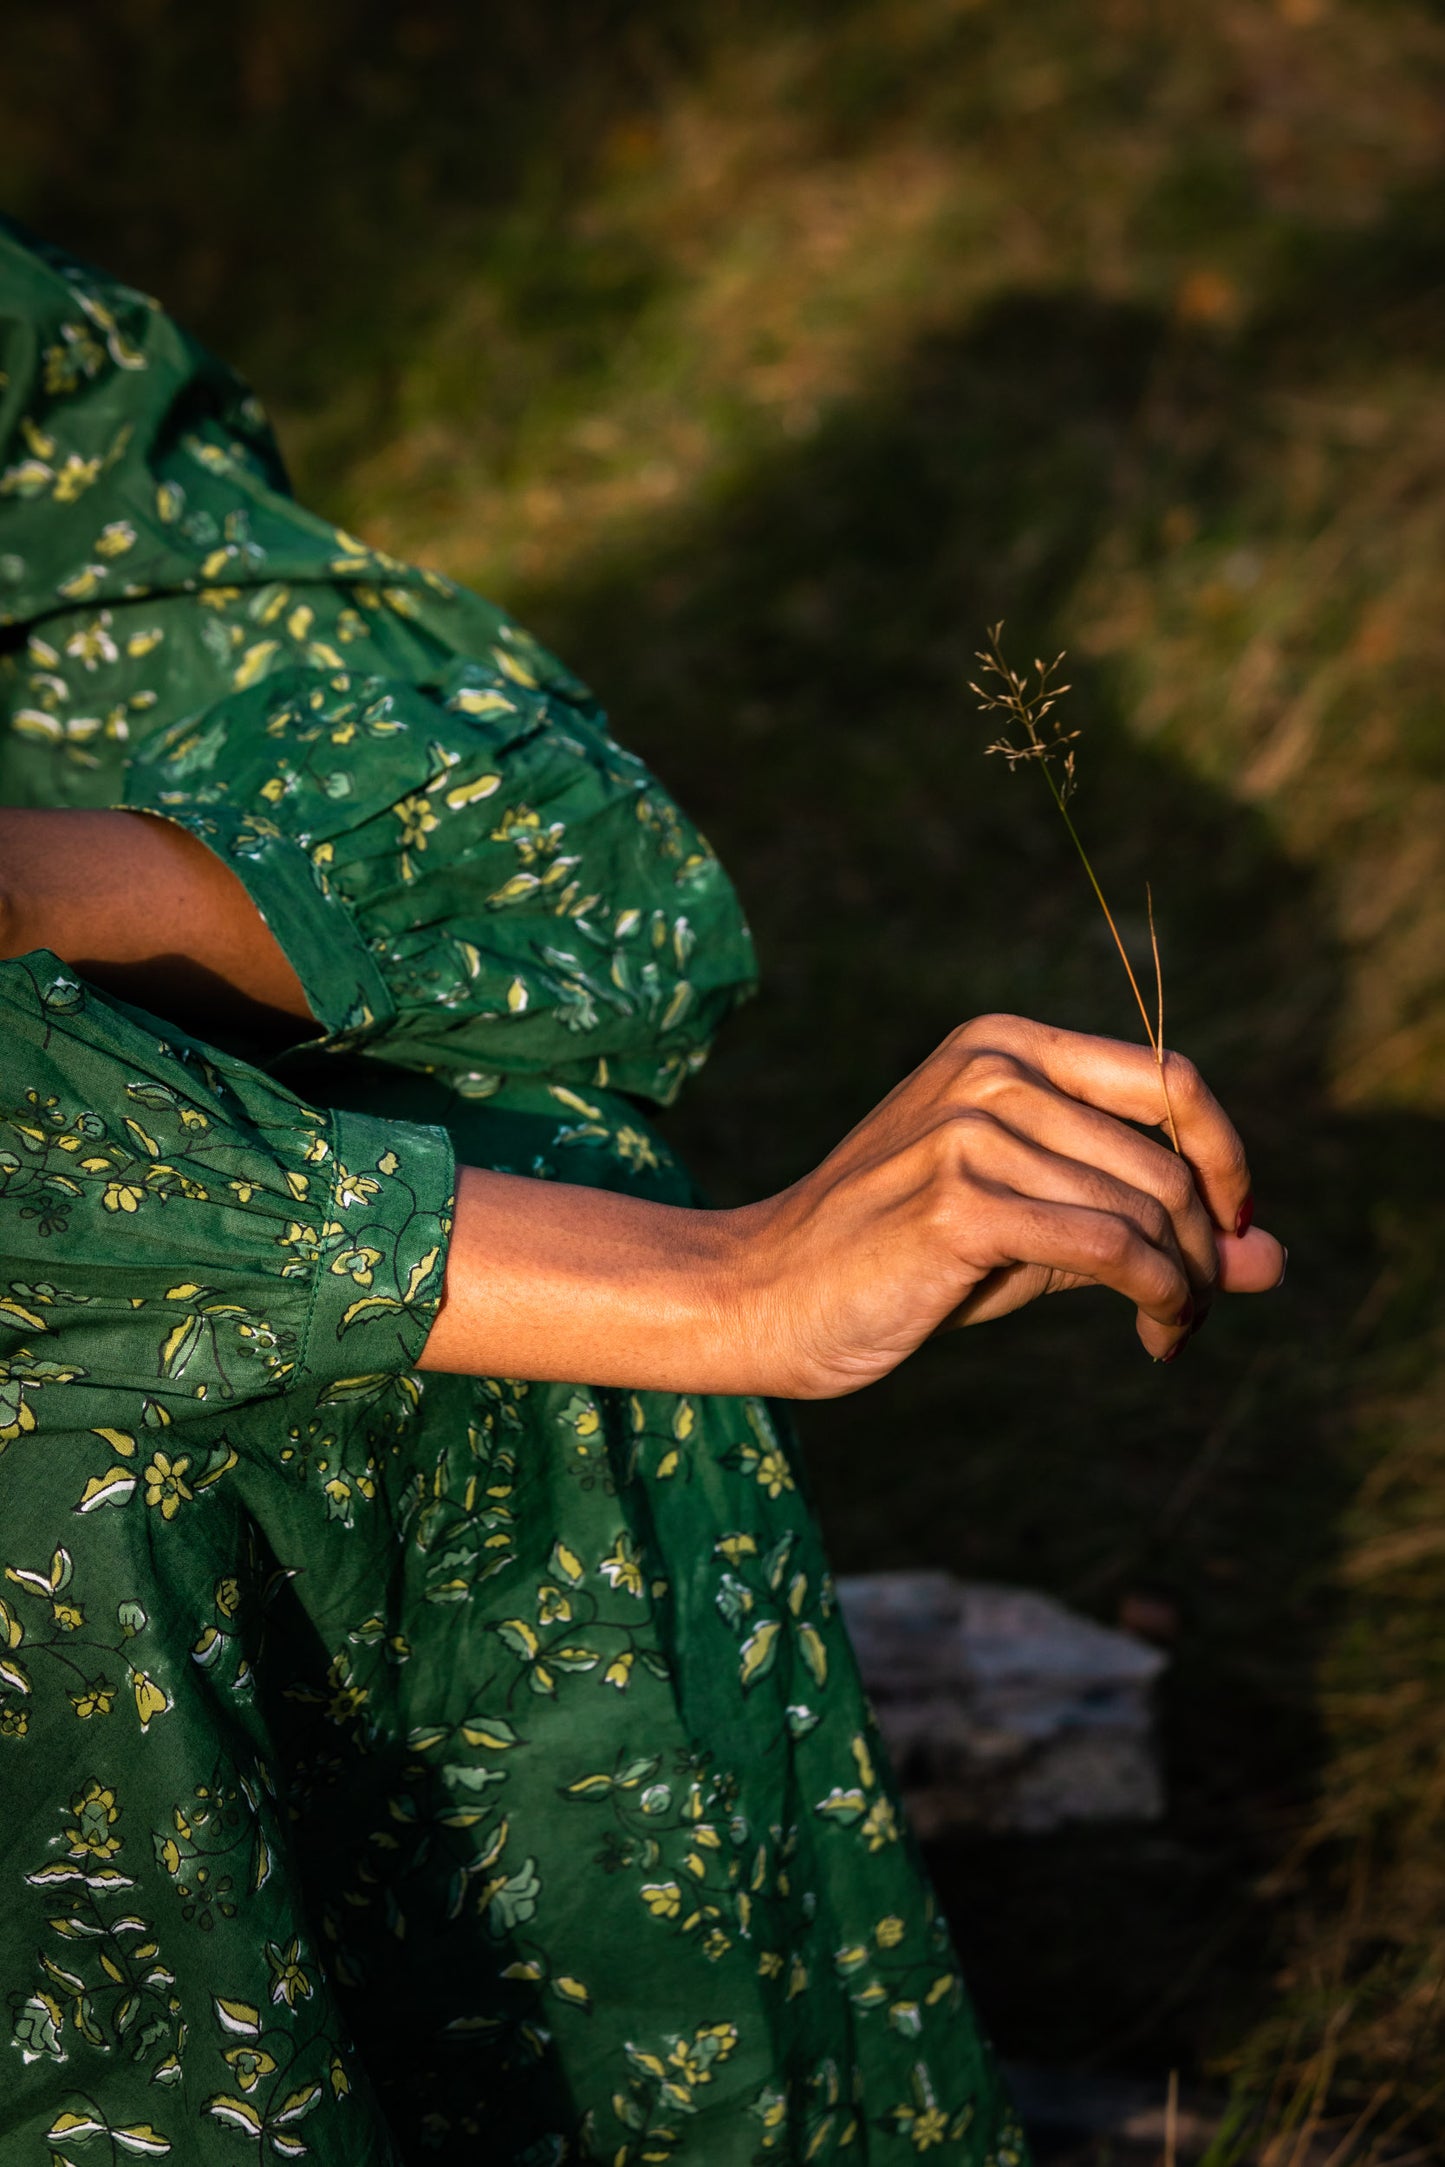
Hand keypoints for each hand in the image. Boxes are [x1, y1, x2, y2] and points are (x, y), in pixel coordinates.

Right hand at [727, 1013, 1284, 1396]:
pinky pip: (1111, 1247)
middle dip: (1207, 1246)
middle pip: (1167, 1157)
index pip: (1167, 1078)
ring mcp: (971, 1128)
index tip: (1236, 1229)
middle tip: (1199, 1313)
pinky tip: (1155, 1334)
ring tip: (1173, 1331)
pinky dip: (1157, 1297)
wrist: (763, 1295)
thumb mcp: (1034, 1232)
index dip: (1226, 1156)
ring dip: (1187, 1284)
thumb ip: (1146, 1229)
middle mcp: (990, 1069)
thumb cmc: (898, 1264)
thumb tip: (1274, 1259)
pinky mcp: (958, 1202)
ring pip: (1147, 1207)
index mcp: (1002, 1045)